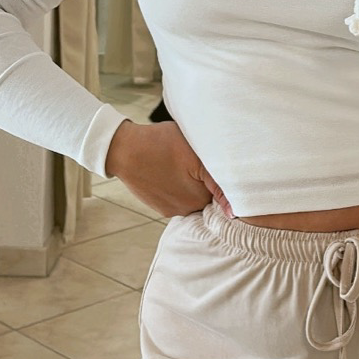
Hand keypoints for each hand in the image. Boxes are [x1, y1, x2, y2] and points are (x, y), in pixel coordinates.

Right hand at [104, 119, 232, 218]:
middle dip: (208, 182)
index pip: (225, 195)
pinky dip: (179, 186)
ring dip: (193, 184)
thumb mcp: (196, 156)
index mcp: (200, 199)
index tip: (218, 164)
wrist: (124, 149)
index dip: (226, 179)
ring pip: (194, 197)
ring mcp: (172, 210)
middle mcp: (187, 210)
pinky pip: (178, 198)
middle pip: (209, 197)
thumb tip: (234, 213)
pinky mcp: (161, 206)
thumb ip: (219, 183)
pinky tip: (172, 170)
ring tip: (183, 164)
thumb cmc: (161, 145)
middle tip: (197, 160)